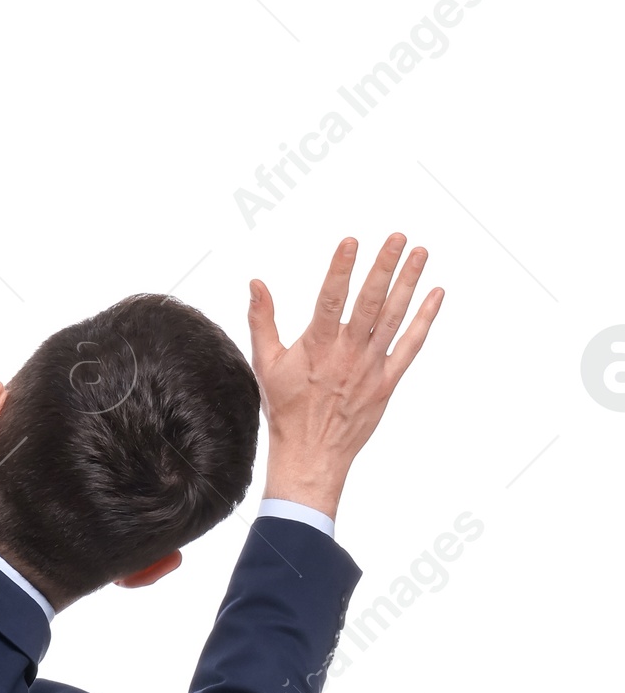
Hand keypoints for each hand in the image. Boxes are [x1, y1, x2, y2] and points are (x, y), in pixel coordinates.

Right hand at [249, 234, 444, 517]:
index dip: (341, 269)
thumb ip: (262, 321)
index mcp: (317, 346)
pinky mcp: (386, 383)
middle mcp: (347, 353)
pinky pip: (410, 346)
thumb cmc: (287, 410)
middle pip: (370, 302)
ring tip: (420, 252)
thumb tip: (256, 284)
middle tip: (399, 236)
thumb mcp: (266, 364)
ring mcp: (370, 367)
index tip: (352, 241)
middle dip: (385, 266)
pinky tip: (435, 294)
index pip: (331, 298)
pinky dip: (425, 320)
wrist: (310, 456)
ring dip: (408, 282)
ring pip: (394, 317)